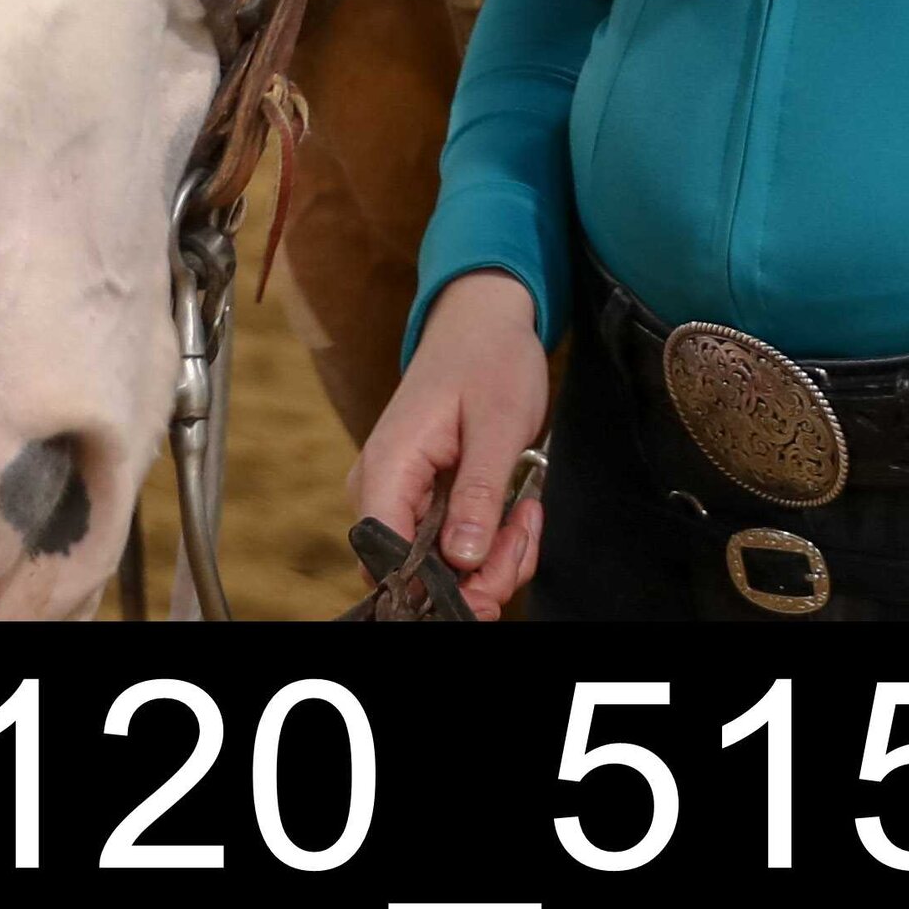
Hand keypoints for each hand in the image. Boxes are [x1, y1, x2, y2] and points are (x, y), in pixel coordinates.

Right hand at [346, 267, 551, 618]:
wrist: (483, 319)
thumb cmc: (490, 357)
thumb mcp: (499, 421)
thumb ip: (479, 491)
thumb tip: (461, 559)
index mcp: (388, 467)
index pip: (387, 560)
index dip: (437, 589)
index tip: (491, 588)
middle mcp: (380, 490)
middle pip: (414, 575)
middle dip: (479, 575)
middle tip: (526, 534)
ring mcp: (399, 496)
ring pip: (437, 567)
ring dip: (493, 559)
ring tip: (528, 513)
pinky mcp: (422, 499)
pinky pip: (450, 546)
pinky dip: (491, 542)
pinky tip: (519, 510)